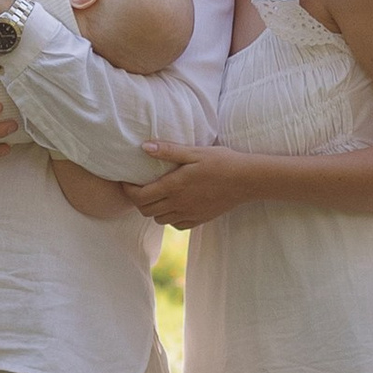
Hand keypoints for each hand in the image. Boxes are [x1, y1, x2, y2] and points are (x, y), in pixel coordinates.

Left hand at [131, 140, 270, 227]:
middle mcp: (178, 204)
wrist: (246, 180)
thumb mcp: (194, 152)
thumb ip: (169, 150)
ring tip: (156, 194)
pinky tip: (175, 204)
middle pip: (146, 211)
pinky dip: (169, 217)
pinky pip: (175, 225)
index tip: (126, 181)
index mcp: (174, 186)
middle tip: (139, 186)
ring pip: (159, 219)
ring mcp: (188, 214)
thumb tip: (144, 147)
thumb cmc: (221, 162)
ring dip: (153, 208)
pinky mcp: (198, 220)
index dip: (128, 191)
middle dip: (137, 200)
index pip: (140, 196)